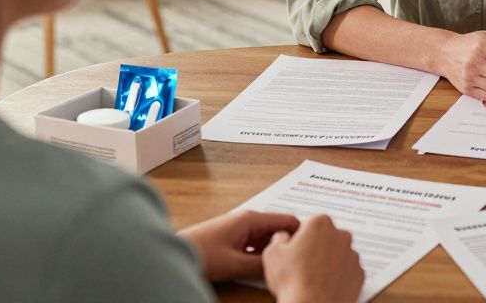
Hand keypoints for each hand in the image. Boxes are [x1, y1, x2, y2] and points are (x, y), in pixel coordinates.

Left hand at [178, 209, 299, 281]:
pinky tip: (264, 266)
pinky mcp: (231, 239)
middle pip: (277, 230)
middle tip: (299, 259)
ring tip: (284, 264)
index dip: (300, 234)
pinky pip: (254, 245)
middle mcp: (246, 220)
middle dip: (287, 244)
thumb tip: (283, 265)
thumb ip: (262, 265)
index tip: (311, 249)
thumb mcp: (236, 264)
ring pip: (265, 239)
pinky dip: (261, 254)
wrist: (174, 254)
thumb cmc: (201, 254)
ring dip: (273, 251)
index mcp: (250, 219)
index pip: (286, 221)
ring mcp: (238, 230)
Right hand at [264, 214, 363, 302]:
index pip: (309, 223)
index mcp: (320, 224)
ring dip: (328, 262)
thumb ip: (279, 238)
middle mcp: (341, 235)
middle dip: (316, 247)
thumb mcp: (272, 253)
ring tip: (312, 278)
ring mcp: (352, 255)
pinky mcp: (359, 274)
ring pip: (338, 254)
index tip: (293, 250)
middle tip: (302, 265)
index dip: (299, 238)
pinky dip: (338, 276)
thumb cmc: (292, 280)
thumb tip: (283, 237)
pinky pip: (347, 271)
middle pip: (326, 237)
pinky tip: (325, 285)